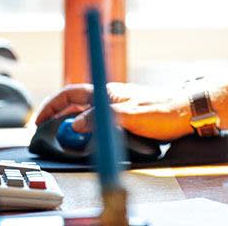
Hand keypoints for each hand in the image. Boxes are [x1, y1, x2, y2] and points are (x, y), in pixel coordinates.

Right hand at [33, 82, 190, 139]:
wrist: (187, 112)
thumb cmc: (163, 110)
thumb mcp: (128, 117)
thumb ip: (99, 119)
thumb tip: (75, 124)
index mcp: (107, 91)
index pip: (70, 93)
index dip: (52, 104)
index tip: (39, 119)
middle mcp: (111, 96)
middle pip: (76, 102)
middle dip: (59, 114)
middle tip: (47, 130)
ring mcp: (118, 105)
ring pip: (87, 111)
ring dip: (73, 122)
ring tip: (65, 136)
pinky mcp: (126, 115)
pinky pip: (99, 119)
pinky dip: (89, 127)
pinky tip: (89, 137)